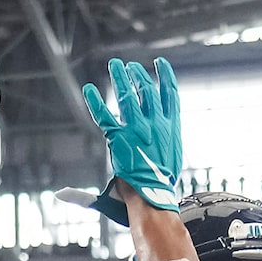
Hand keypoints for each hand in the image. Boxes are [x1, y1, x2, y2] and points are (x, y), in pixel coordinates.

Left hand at [81, 56, 183, 214]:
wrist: (152, 196)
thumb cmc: (162, 184)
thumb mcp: (173, 157)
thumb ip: (167, 140)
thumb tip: (165, 130)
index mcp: (171, 127)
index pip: (170, 94)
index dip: (166, 76)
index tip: (161, 64)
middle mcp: (155, 123)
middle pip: (147, 90)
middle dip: (138, 76)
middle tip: (131, 67)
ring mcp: (137, 129)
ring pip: (128, 96)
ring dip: (121, 78)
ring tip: (116, 65)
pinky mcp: (119, 138)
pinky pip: (104, 115)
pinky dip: (94, 102)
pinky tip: (88, 90)